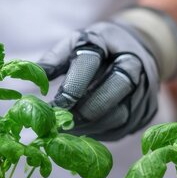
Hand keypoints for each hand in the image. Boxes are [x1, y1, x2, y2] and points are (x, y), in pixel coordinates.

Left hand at [38, 7, 176, 140]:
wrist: (138, 49)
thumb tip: (30, 78)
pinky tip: (82, 133)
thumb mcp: (76, 42)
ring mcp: (145, 92)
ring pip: (115, 119)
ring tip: (64, 133)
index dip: (69, 89)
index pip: (89, 66)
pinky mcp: (147, 113)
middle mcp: (135, 68)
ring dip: (86, 129)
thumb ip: (53, 60)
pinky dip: (99, 135)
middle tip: (55, 125)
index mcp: (111, 44)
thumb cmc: (98, 47)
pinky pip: (121, 130)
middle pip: (107, 97)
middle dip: (78, 114)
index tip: (49, 107)